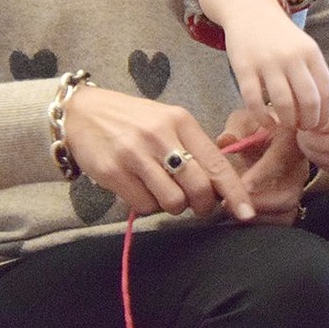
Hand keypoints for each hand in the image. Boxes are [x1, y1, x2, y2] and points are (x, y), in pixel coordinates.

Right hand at [61, 85, 254, 221]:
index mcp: (181, 121)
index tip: (246, 213)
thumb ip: (193, 149)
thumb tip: (219, 188)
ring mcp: (136, 154)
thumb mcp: (167, 122)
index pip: (217, 163)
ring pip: (173, 202)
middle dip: (202, 205)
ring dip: (172, 206)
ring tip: (161, 189)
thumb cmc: (132, 120)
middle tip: (195, 204)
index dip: (234, 192)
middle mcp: (161, 136)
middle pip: (199, 188)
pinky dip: (146, 205)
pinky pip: (144, 206)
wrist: (81, 113)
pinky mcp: (114, 172)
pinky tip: (138, 188)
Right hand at [199, 0, 328, 130]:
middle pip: (308, 100)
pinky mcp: (244, 68)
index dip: (326, 114)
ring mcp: (267, 62)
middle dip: (309, 122)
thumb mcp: (304, 46)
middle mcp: (291, 57)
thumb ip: (313, 72)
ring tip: (288, 126)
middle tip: (305, 129)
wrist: (249, 11)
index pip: (326, 91)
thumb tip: (322, 109)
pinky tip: (268, 124)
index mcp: (311, 53)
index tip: (321, 125)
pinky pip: (254, 101)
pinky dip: (263, 118)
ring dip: (288, 122)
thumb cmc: (280, 36)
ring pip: (283, 103)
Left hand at [218, 111, 308, 224]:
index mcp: (291, 140)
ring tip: (232, 211)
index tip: (240, 184)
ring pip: (286, 211)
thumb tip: (225, 140)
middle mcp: (299, 166)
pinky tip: (241, 214)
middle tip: (230, 203)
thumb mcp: (245, 119)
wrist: (273, 134)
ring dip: (258, 216)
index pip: (280, 159)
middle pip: (287, 195)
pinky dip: (263, 221)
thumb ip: (234, 128)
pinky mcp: (292, 200)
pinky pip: (283, 219)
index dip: (261, 175)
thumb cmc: (257, 126)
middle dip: (258, 203)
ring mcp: (298, 186)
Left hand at [297, 98, 328, 179]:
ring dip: (307, 147)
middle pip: (311, 143)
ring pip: (315, 158)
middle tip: (301, 125)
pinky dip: (319, 158)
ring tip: (310, 136)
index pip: (316, 122)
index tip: (303, 111)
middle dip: (301, 134)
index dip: (304, 117)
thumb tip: (310, 106)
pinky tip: (323, 148)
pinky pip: (326, 168)